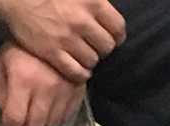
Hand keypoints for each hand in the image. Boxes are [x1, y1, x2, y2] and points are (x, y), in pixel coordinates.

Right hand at [0, 0, 125, 82]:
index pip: (118, 28)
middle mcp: (82, 22)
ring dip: (89, 60)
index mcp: (92, 3)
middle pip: (107, 46)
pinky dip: (80, 74)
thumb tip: (108, 15)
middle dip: (102, 48)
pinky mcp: (52, 52)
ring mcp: (67, 38)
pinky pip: (76, 72)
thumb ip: (95, 2)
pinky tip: (78, 70)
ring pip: (92, 60)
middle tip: (93, 46)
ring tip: (82, 55)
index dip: (116, 35)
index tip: (111, 37)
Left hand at [0, 42, 85, 125]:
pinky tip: (45, 117)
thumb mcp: (0, 66)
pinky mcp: (77, 94)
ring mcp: (64, 93)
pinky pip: (65, 118)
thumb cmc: (20, 50)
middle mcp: (45, 90)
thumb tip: (6, 118)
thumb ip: (0, 93)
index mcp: (22, 81)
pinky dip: (53, 122)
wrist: (53, 36)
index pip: (14, 119)